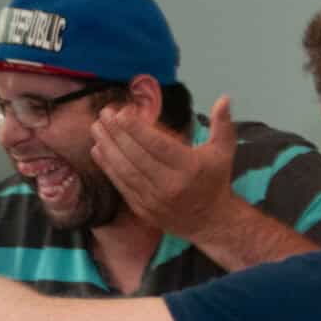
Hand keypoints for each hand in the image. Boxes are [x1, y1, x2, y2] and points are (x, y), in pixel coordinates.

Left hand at [91, 94, 240, 242]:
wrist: (210, 222)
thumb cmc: (215, 180)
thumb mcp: (224, 151)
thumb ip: (222, 124)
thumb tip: (224, 98)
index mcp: (189, 168)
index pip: (157, 146)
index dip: (136, 129)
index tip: (121, 113)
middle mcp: (169, 185)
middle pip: (136, 156)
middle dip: (117, 134)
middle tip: (104, 114)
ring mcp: (153, 199)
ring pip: (125, 171)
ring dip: (107, 148)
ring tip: (96, 128)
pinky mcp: (143, 209)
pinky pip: (121, 186)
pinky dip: (108, 167)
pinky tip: (98, 150)